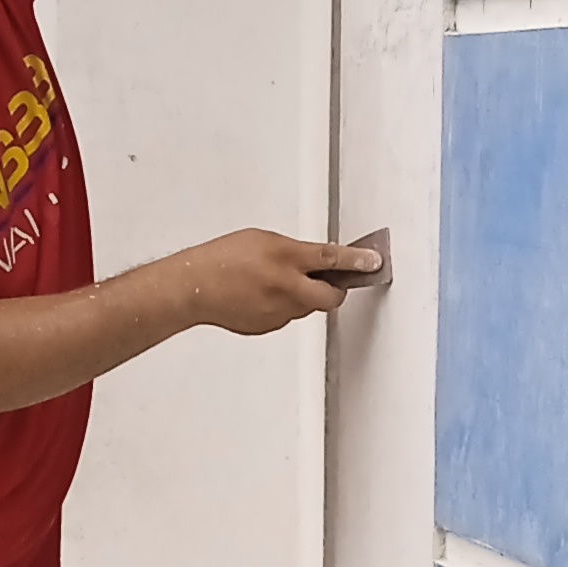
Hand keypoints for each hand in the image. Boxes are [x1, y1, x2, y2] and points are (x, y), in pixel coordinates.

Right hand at [173, 228, 384, 336]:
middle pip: (331, 296)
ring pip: (308, 307)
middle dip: (337, 289)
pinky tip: (263, 296)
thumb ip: (293, 251)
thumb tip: (316, 262)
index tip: (373, 262)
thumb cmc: (222, 259)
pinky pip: (288, 316)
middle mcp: (285, 287)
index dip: (357, 261)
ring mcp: (278, 311)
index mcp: (284, 258)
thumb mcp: (262, 239)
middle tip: (332, 281)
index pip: (331, 259)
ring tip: (278, 283)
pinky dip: (285, 306)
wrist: (194, 288)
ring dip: (306, 296)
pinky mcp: (269, 326)